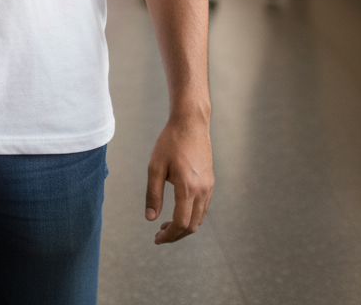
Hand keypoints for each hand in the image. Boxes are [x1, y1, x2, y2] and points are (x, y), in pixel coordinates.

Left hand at [146, 115, 213, 244]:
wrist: (190, 123)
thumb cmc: (170, 141)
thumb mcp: (155, 166)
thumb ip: (153, 194)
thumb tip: (150, 218)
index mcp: (188, 187)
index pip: (181, 223)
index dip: (169, 235)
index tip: (156, 238)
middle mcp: (202, 190)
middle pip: (192, 225)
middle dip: (176, 235)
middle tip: (159, 235)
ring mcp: (209, 186)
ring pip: (200, 218)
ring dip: (184, 227)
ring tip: (166, 225)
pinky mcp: (210, 181)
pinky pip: (204, 207)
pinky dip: (192, 216)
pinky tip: (179, 211)